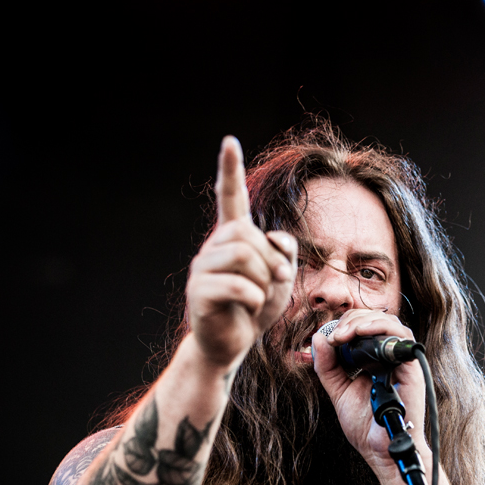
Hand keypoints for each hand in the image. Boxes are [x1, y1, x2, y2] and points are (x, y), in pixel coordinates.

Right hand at [186, 137, 297, 367]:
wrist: (232, 343)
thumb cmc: (256, 306)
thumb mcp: (281, 276)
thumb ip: (284, 251)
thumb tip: (276, 240)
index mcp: (232, 237)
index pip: (230, 196)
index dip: (230, 169)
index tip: (229, 141)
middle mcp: (213, 247)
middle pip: (246, 234)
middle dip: (270, 258)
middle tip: (278, 279)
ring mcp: (203, 269)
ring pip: (242, 256)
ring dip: (264, 279)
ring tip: (261, 295)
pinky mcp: (200, 293)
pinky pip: (238, 286)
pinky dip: (255, 298)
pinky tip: (250, 308)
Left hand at [310, 310, 428, 475]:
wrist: (379, 449)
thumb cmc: (364, 424)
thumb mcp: (338, 390)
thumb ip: (327, 366)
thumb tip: (318, 339)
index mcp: (375, 359)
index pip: (365, 325)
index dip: (347, 323)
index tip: (330, 337)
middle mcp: (391, 357)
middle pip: (377, 319)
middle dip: (352, 320)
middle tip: (336, 335)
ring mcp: (402, 362)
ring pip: (391, 322)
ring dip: (365, 321)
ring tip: (345, 333)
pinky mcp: (411, 369)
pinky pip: (402, 338)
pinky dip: (381, 328)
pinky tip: (362, 332)